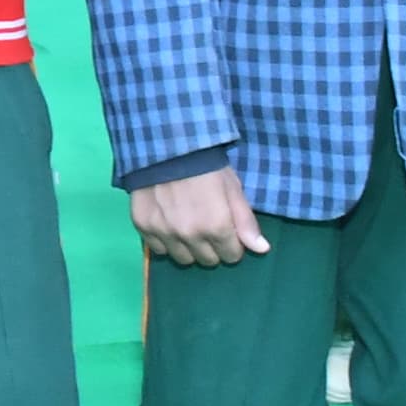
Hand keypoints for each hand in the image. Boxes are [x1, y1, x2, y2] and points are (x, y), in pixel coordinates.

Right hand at [130, 165, 270, 268]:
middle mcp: (190, 236)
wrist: (166, 145)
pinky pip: (158, 249)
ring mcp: (164, 232)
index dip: (232, 242)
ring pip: (183, 259)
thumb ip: (246, 221)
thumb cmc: (207, 166)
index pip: (231, 256)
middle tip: (206, 224)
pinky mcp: (143, 226)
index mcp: (217, 227)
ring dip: (188, 247)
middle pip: (208, 260)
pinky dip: (165, 240)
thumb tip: (261, 249)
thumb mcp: (233, 188)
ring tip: (187, 225)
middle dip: (211, 246)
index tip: (226, 227)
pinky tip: (168, 223)